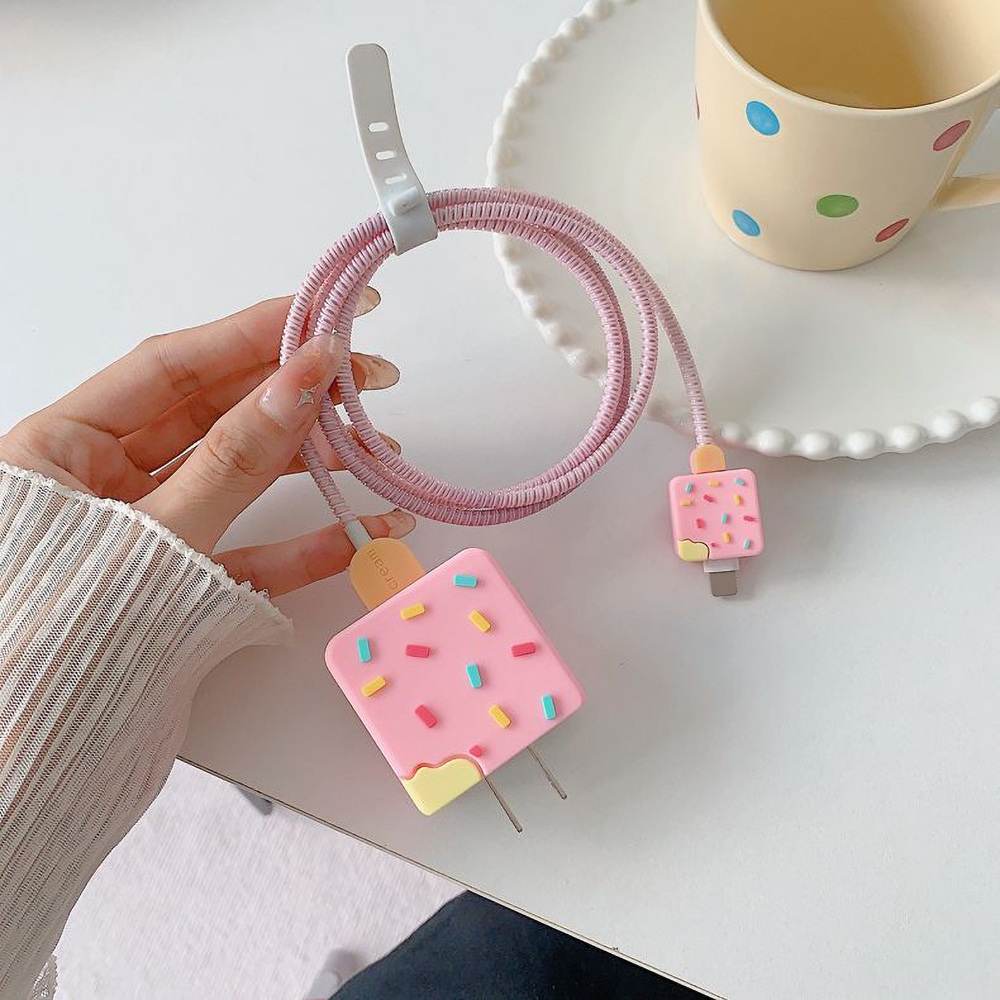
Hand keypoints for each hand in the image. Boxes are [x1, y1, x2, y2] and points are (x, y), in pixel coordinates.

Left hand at [0, 293, 414, 596]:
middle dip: (298, 396)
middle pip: (216, 418)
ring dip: (315, 466)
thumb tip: (302, 375)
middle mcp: (105, 482)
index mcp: (62, 447)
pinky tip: (362, 533)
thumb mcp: (156, 533)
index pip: (173, 369)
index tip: (325, 316)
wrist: (30, 766)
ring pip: (242, 481)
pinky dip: (306, 544)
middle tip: (370, 378)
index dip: (253, 333)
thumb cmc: (57, 637)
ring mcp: (150, 534)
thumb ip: (234, 458)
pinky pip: (250, 553)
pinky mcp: (184, 586)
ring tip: (382, 452)